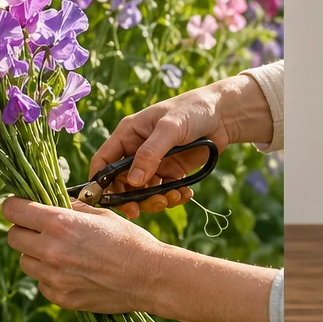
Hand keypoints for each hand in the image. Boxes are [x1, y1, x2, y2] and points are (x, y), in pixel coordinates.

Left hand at [2, 197, 165, 313]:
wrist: (152, 278)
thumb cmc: (128, 241)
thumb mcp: (99, 214)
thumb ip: (68, 207)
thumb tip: (47, 200)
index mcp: (58, 223)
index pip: (11, 210)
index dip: (14, 207)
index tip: (20, 208)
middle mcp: (51, 250)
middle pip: (12, 237)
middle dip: (23, 231)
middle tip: (41, 231)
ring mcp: (54, 277)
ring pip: (24, 262)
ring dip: (35, 256)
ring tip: (60, 254)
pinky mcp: (61, 297)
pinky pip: (41, 283)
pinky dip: (50, 277)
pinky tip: (72, 273)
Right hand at [88, 75, 270, 219]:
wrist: (223, 115)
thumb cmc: (191, 111)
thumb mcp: (169, 128)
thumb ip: (150, 154)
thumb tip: (133, 182)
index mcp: (127, 136)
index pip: (103, 161)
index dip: (99, 181)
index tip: (106, 200)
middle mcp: (136, 152)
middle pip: (121, 183)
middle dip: (130, 198)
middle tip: (139, 210)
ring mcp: (154, 164)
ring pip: (143, 192)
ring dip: (155, 200)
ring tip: (173, 197)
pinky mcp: (172, 172)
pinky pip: (165, 192)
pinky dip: (173, 197)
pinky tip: (186, 193)